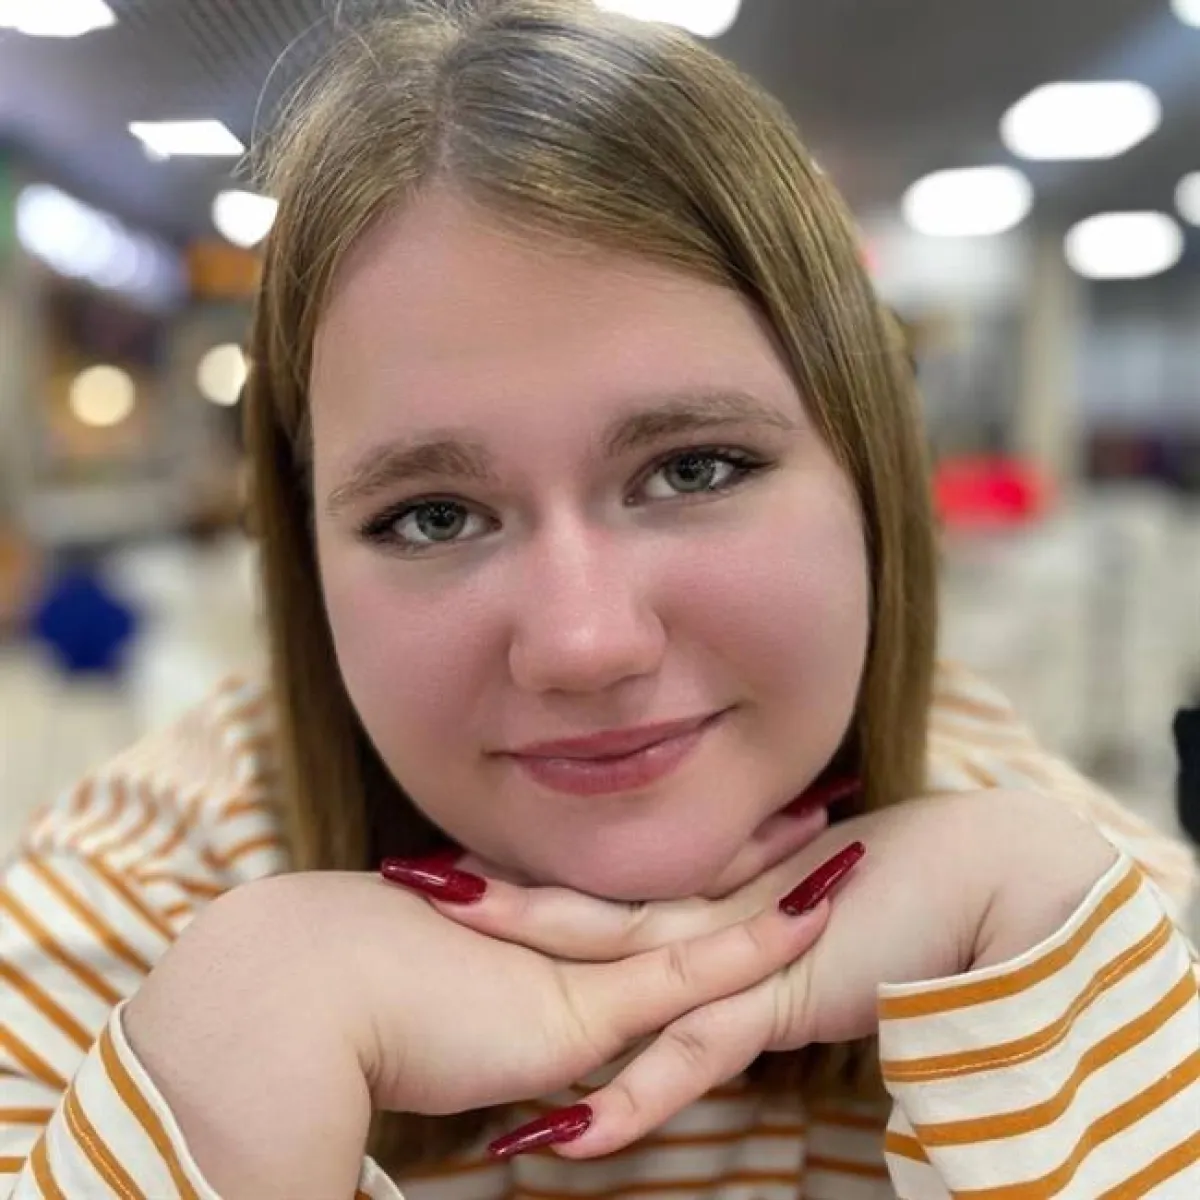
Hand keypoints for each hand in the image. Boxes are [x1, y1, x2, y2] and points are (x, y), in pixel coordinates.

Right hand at [124, 845, 852, 1197]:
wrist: (298, 997)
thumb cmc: (348, 1003)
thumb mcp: (442, 999)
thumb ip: (489, 1004)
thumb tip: (498, 1014)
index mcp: (551, 931)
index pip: (644, 890)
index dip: (701, 854)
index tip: (747, 817)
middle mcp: (575, 935)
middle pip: (684, 884)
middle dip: (752, 845)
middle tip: (813, 797)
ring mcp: (583, 965)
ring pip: (703, 917)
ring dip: (774, 881)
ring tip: (839, 841)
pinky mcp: (581, 1010)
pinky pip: (693, 980)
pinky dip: (758, 948)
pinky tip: (814, 918)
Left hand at [391, 788, 1116, 1157]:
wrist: (976, 878)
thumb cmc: (892, 896)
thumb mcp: (792, 920)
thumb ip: (738, 937)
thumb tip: (710, 945)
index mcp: (700, 899)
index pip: (594, 895)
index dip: (523, 883)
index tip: (455, 870)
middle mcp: (702, 916)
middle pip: (575, 907)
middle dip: (490, 897)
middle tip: (406, 873)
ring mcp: (731, 955)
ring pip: (607, 962)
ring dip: (520, 959)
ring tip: (440, 933)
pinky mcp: (775, 1000)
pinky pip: (687, 1059)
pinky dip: (626, 1101)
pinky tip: (561, 1137)